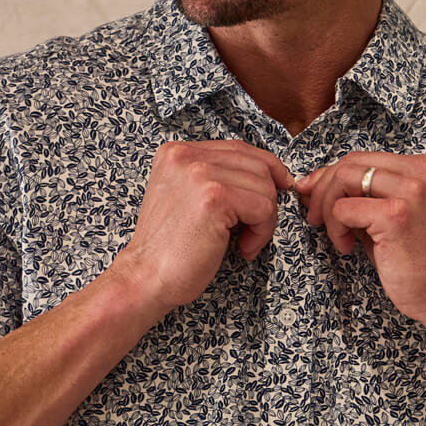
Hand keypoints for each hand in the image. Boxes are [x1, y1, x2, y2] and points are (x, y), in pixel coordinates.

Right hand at [115, 139, 293, 315]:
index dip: (266, 167)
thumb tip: (268, 173)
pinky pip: (263, 208)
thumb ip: (214, 178)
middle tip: (254, 230)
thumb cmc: (170, 248)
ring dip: (265, 221)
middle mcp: (185, 156)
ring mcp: (200, 174)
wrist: (146, 277)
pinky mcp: (214, 197)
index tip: (279, 186)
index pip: (238, 148)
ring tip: (244, 242)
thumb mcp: (186, 198)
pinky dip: (261, 233)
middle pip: (257, 165)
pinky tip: (244, 248)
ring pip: (264, 188)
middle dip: (267, 200)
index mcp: (176, 152)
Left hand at [294, 152, 425, 326]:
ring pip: (343, 179)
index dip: (332, 176)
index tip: (314, 195)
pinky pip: (342, 209)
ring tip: (337, 236)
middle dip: (323, 189)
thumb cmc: (418, 260)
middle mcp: (423, 172)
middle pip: (351, 163)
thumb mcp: (393, 214)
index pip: (364, 158)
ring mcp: (411, 191)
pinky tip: (347, 247)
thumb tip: (314, 181)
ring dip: (327, 208)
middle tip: (315, 218)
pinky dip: (336, 228)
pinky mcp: (396, 215)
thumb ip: (364, 194)